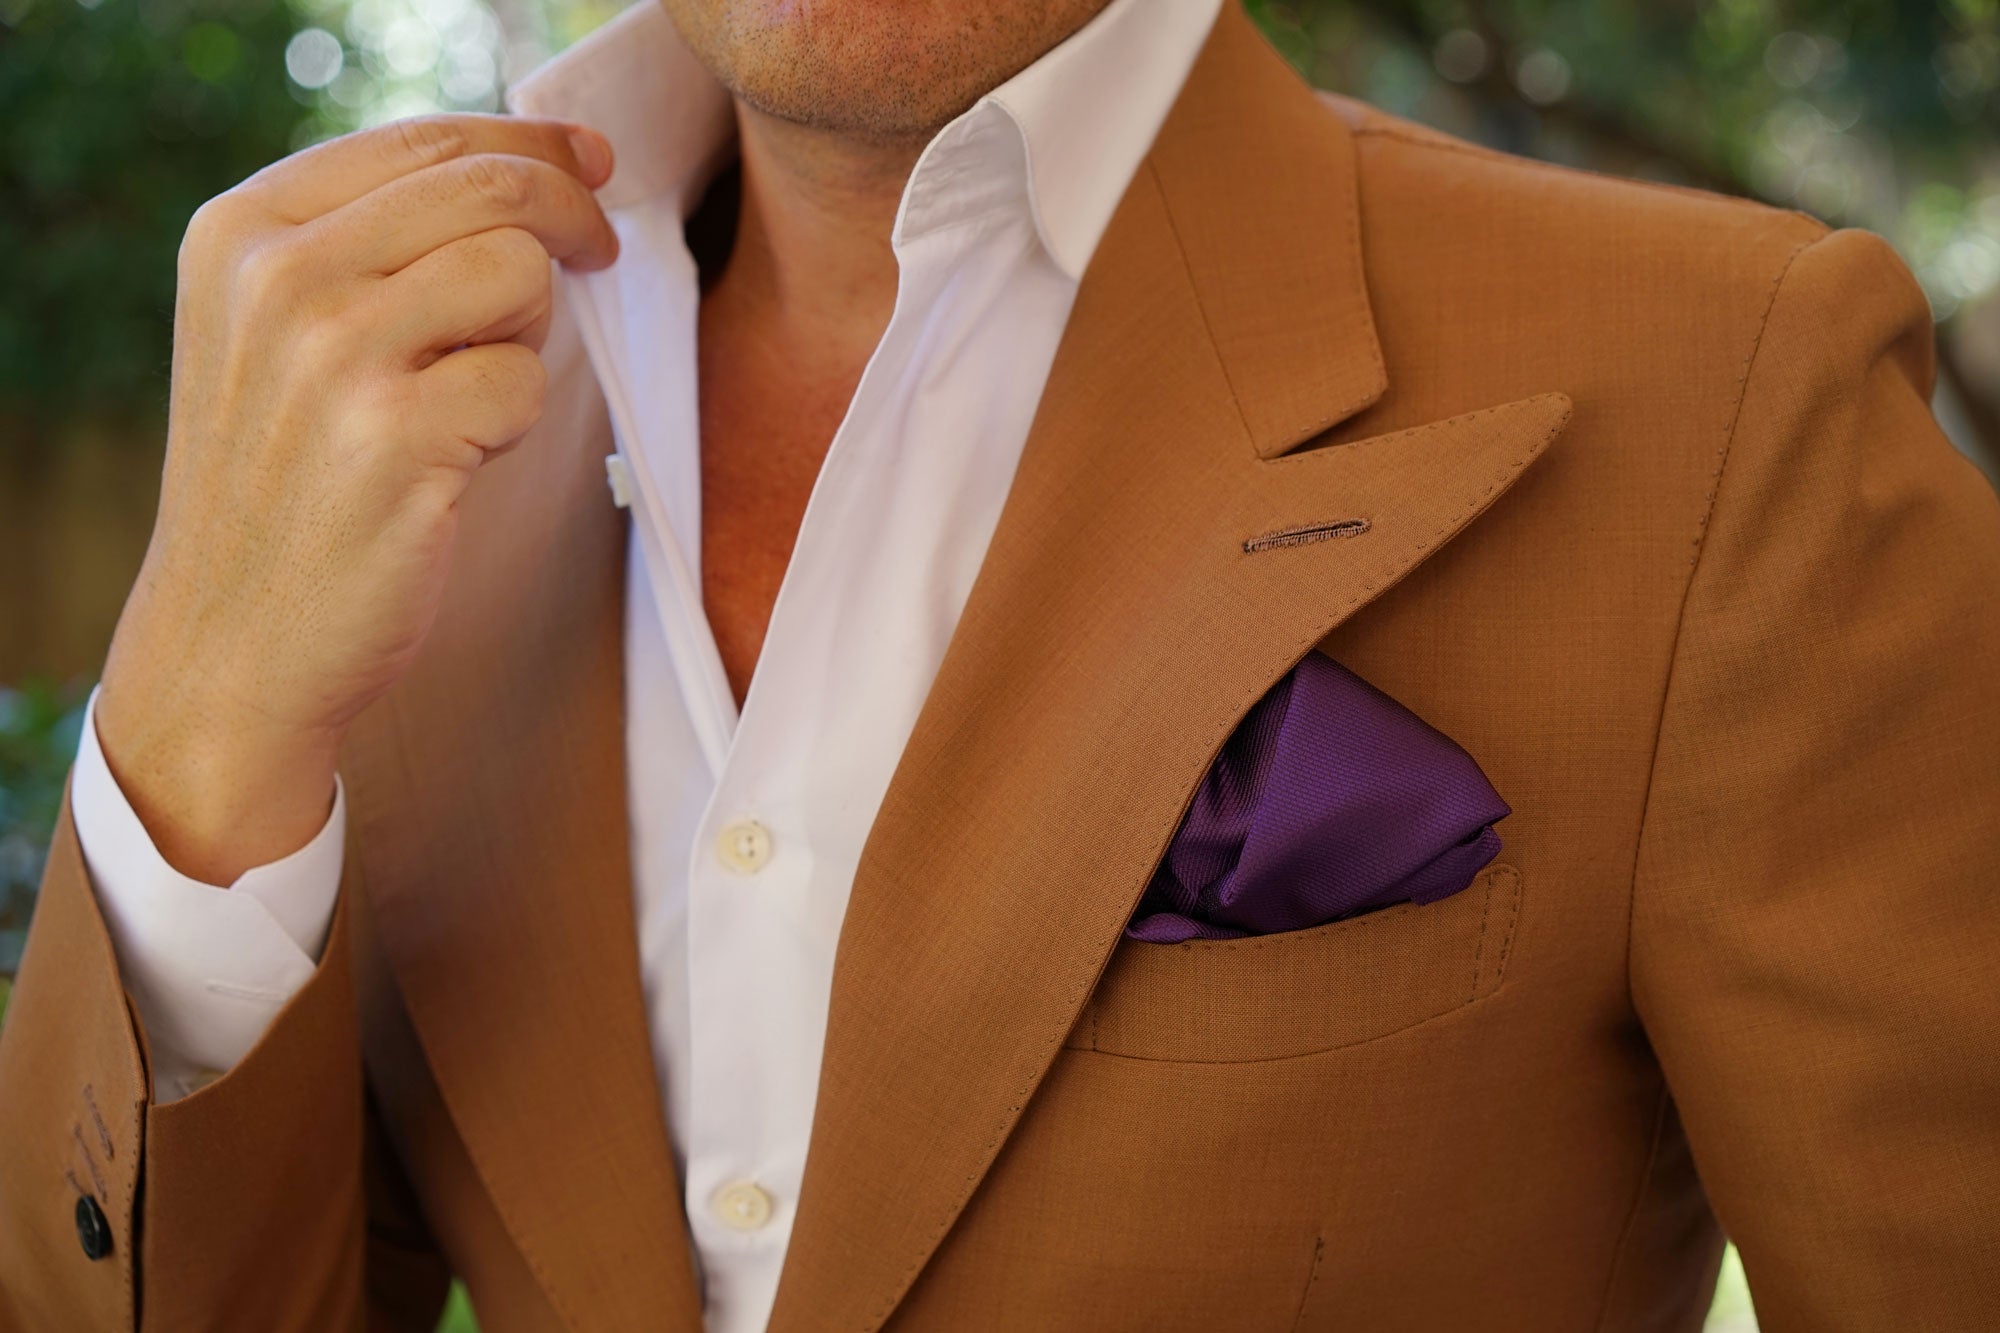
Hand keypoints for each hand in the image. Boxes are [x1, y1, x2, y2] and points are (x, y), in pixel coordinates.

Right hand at [94, 114, 618, 884]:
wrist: (237, 642)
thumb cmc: (289, 485)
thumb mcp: (281, 334)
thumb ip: (373, 244)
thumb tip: (538, 170)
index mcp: (244, 230)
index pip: (423, 140)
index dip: (531, 144)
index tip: (591, 164)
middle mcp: (278, 277)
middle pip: (489, 190)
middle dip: (568, 217)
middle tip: (598, 254)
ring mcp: (333, 356)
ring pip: (517, 272)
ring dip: (528, 331)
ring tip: (471, 391)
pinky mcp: (397, 439)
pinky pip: (526, 379)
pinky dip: (517, 419)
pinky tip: (459, 459)